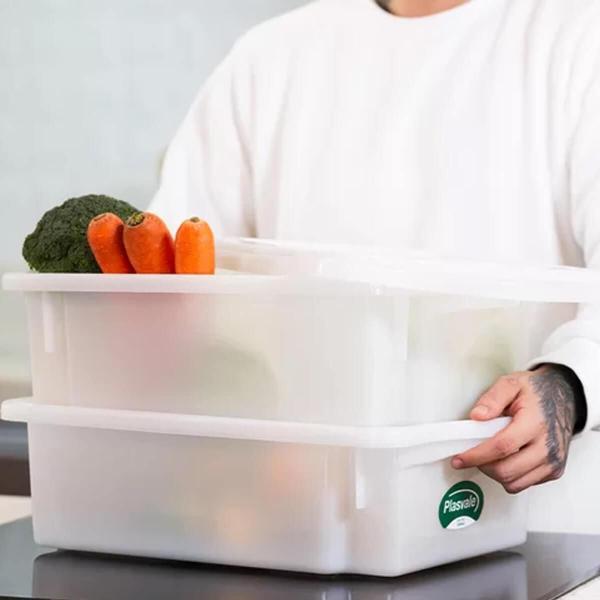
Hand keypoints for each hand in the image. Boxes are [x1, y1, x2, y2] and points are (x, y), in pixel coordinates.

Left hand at [451, 365, 577, 493]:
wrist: (564, 397)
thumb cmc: (536, 392)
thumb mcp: (511, 383)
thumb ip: (492, 398)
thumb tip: (477, 416)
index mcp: (535, 423)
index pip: (502, 447)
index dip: (477, 455)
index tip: (460, 458)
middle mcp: (548, 446)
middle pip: (507, 470)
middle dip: (482, 465)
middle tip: (471, 455)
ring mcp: (553, 461)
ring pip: (514, 483)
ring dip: (494, 473)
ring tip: (488, 455)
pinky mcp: (554, 471)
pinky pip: (524, 484)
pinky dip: (510, 476)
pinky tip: (505, 459)